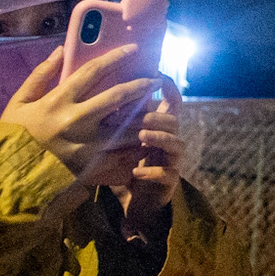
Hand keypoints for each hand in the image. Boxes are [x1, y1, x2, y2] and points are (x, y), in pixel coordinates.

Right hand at [0, 46, 158, 176]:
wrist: (10, 177)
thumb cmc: (14, 136)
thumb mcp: (20, 102)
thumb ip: (40, 75)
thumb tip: (60, 50)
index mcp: (58, 101)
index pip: (93, 71)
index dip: (117, 57)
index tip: (134, 49)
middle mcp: (76, 121)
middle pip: (118, 97)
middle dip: (141, 85)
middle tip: (156, 80)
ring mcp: (87, 147)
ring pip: (127, 129)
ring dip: (145, 118)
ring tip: (157, 110)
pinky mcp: (93, 169)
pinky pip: (124, 157)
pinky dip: (137, 148)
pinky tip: (147, 141)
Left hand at [119, 77, 184, 228]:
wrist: (136, 200)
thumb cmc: (124, 164)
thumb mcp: (119, 139)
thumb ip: (117, 118)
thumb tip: (99, 89)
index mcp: (159, 127)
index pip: (171, 102)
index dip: (169, 88)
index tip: (157, 75)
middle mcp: (169, 140)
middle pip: (173, 120)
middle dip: (156, 115)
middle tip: (137, 113)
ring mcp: (172, 160)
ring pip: (176, 144)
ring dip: (159, 138)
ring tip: (142, 136)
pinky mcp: (169, 182)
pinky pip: (167, 174)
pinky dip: (153, 172)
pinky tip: (137, 172)